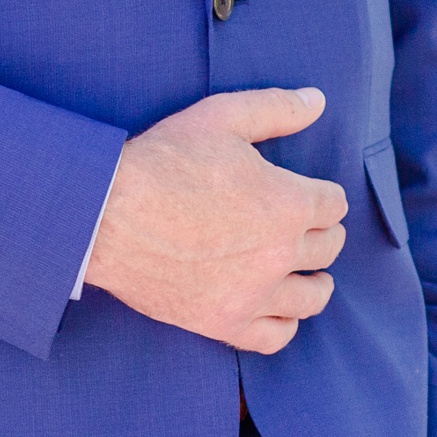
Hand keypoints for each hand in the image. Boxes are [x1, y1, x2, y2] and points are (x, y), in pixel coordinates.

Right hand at [83, 88, 348, 353]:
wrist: (102, 215)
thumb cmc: (160, 162)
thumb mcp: (219, 118)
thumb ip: (276, 108)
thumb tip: (317, 100)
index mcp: (290, 203)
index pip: (334, 204)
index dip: (318, 195)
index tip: (302, 195)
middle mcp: (281, 252)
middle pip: (328, 248)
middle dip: (315, 233)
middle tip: (292, 227)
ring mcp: (253, 292)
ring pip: (313, 296)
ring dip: (311, 281)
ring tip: (297, 272)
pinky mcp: (223, 321)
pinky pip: (277, 336)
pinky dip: (283, 323)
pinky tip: (273, 306)